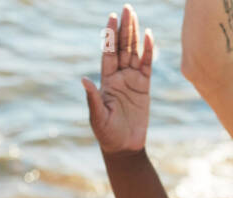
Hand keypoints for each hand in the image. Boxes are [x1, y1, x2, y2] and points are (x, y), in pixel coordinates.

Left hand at [82, 4, 154, 154]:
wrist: (124, 147)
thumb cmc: (107, 134)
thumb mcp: (98, 117)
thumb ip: (93, 98)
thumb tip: (84, 80)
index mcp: (106, 81)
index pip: (108, 52)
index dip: (110, 35)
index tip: (112, 17)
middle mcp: (119, 77)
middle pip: (122, 47)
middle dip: (124, 28)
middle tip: (127, 8)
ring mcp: (132, 81)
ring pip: (134, 53)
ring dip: (134, 34)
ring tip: (135, 15)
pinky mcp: (144, 88)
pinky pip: (147, 66)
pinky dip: (148, 52)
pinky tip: (148, 36)